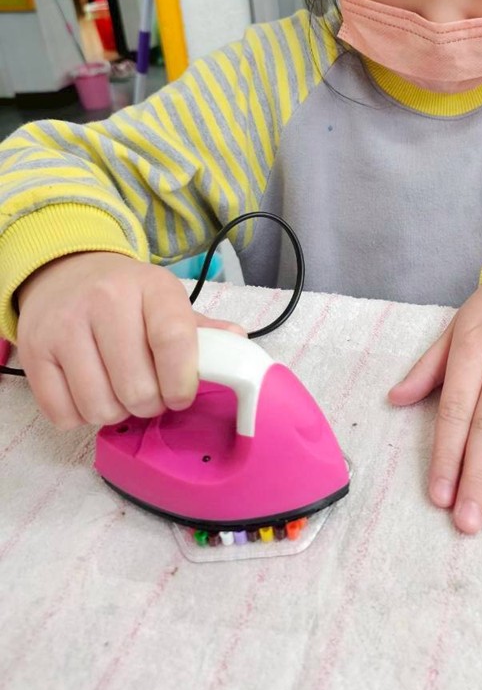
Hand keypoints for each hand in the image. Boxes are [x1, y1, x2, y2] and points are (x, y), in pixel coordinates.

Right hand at [17, 252, 244, 428]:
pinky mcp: (34, 351)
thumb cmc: (126, 295)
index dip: (182, 382)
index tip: (182, 396)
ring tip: (121, 393)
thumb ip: (202, 329)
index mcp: (150, 287)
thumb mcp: (166, 300)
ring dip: (116, 413)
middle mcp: (104, 300)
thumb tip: (238, 344)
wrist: (65, 273)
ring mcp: (64, 326)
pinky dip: (80, 416)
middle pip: (136, 387)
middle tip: (151, 394)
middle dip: (150, 404)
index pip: (173, 340)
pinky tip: (90, 392)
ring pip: (99, 406)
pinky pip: (63, 414)